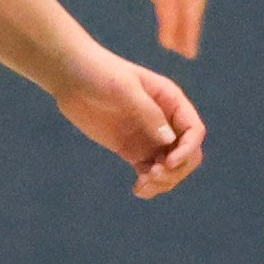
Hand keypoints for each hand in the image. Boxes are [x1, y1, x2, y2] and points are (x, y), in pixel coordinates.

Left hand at [52, 51, 205, 197]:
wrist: (70, 76)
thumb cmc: (99, 73)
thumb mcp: (124, 89)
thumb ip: (148, 113)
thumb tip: (170, 140)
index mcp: (170, 101)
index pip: (193, 131)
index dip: (188, 150)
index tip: (168, 163)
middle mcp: (165, 121)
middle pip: (187, 154)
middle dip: (176, 169)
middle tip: (152, 175)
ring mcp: (149, 137)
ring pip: (170, 168)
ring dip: (163, 181)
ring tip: (142, 185)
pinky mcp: (132, 150)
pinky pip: (149, 173)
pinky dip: (149, 184)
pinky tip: (138, 190)